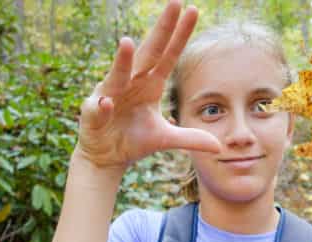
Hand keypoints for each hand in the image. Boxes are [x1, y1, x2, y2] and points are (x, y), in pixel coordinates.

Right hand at [76, 0, 220, 169]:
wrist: (107, 156)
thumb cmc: (134, 139)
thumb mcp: (165, 139)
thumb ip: (190, 138)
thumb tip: (218, 147)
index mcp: (150, 84)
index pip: (169, 56)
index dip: (180, 36)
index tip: (192, 10)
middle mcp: (131, 82)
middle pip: (148, 54)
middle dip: (161, 31)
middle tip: (174, 4)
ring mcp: (111, 95)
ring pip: (118, 75)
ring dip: (122, 61)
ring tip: (127, 43)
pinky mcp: (94, 114)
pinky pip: (100, 108)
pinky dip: (103, 107)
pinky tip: (108, 103)